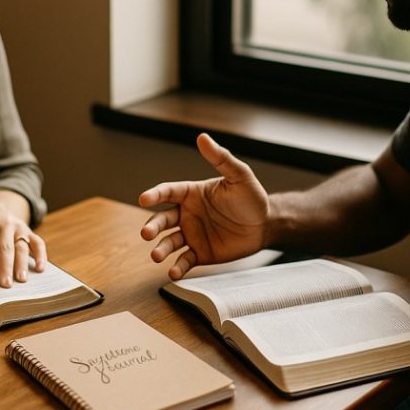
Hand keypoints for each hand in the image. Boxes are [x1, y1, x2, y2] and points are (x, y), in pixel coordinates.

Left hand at [0, 190, 45, 286]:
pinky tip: (41, 269)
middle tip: (6, 284)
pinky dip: (42, 255)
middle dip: (6, 266)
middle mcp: (5, 224)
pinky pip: (38, 242)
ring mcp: (19, 227)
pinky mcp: (29, 231)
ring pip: (22, 246)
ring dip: (23, 264)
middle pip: (6, 247)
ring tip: (22, 280)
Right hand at [139, 133, 269, 278]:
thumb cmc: (251, 198)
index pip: (168, 192)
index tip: (144, 199)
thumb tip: (203, 137)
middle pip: (162, 219)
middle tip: (146, 234)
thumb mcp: (239, 175)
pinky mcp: (200, 253)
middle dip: (152, 227)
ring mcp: (192, 234)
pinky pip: (185, 261)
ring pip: (169, 242)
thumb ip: (220, 158)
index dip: (155, 194)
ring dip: (160, 249)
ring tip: (156, 255)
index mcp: (191, 193)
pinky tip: (173, 272)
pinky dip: (177, 267)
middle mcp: (187, 214)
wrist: (265, 225)